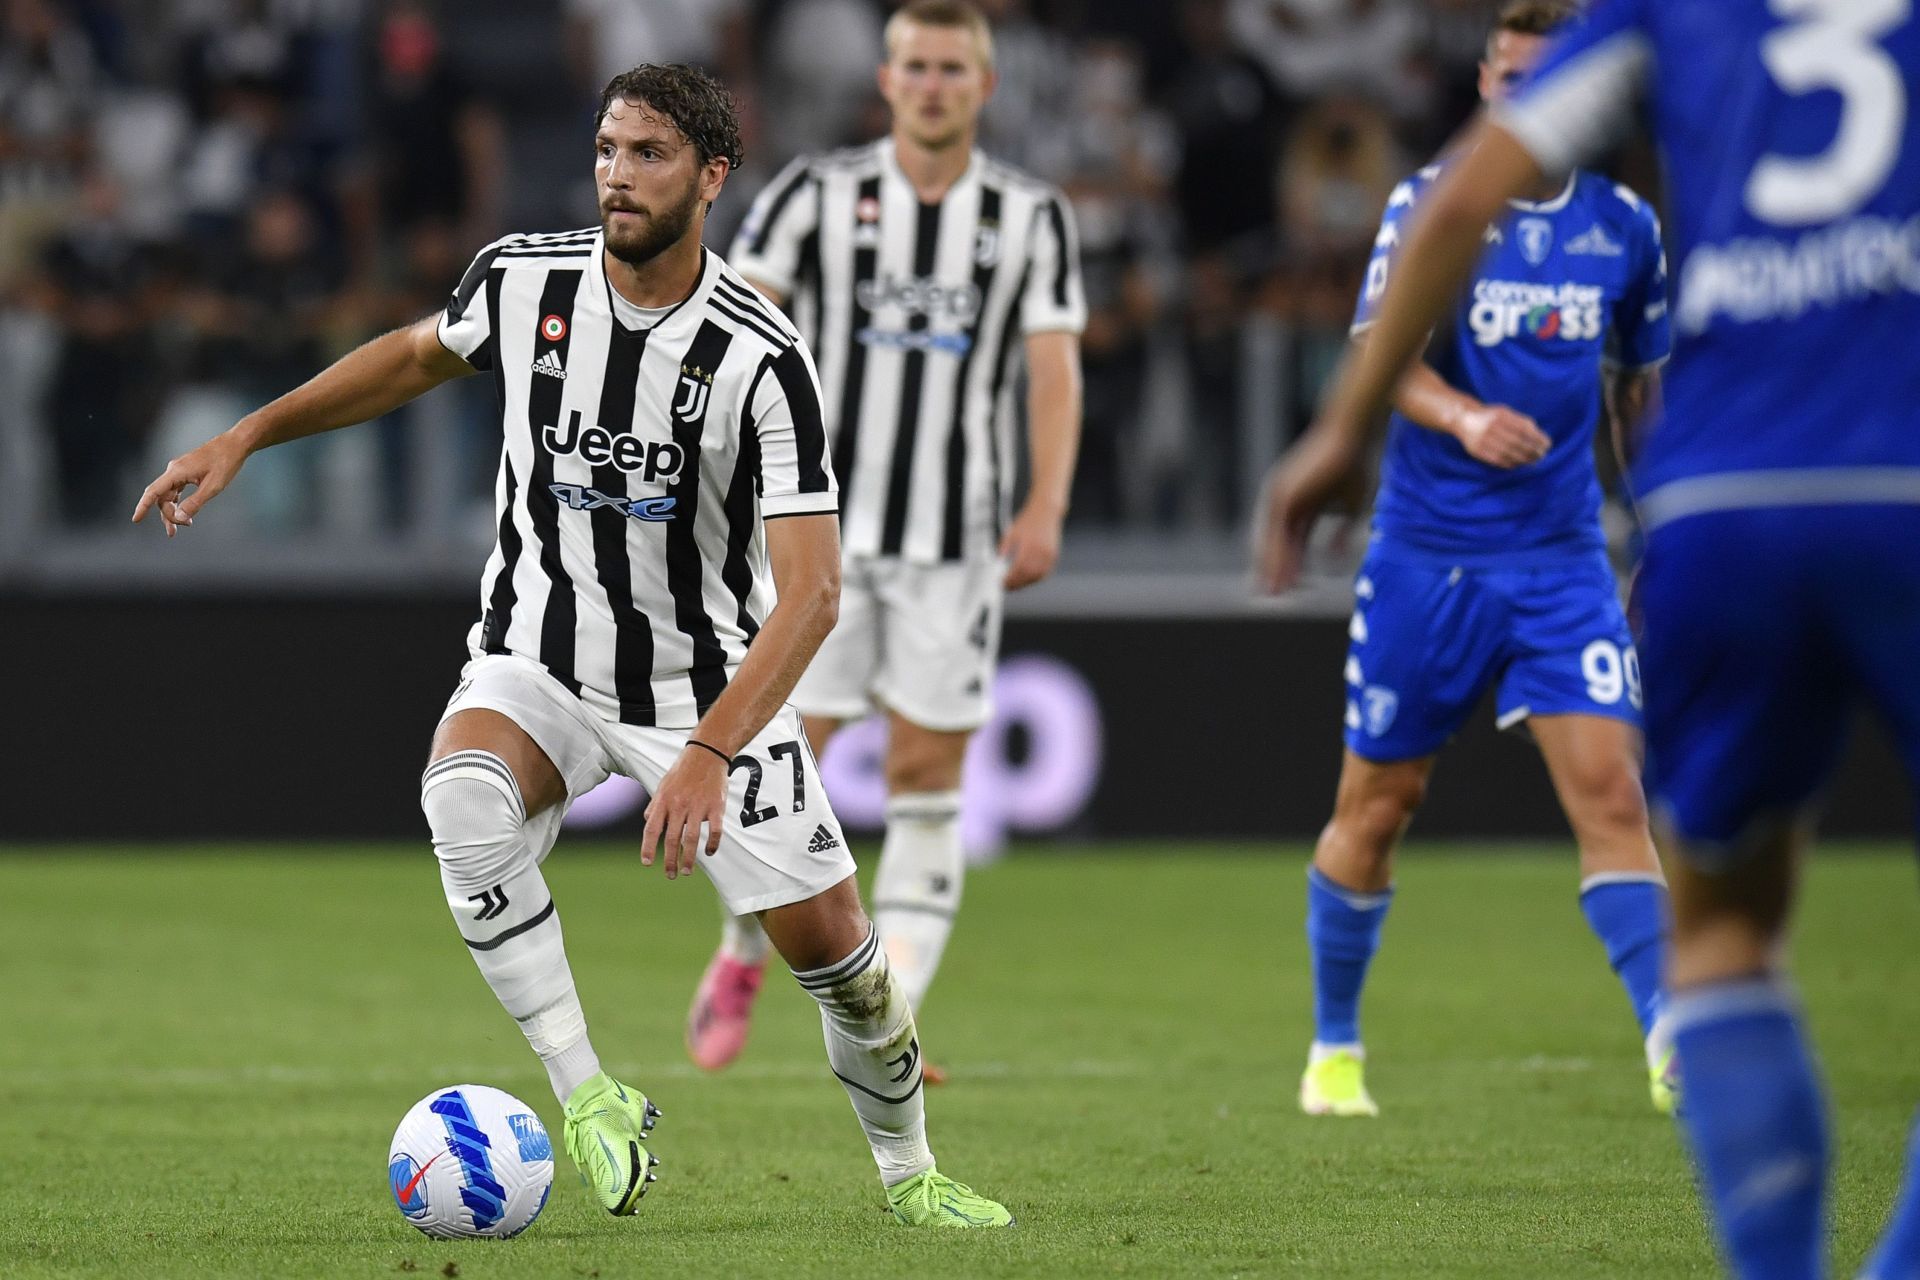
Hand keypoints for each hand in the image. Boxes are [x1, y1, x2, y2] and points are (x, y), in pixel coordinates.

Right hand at [132, 428, 252, 536]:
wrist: (235, 444)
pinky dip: (178, 503)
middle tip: (178, 530)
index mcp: (177, 472)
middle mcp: (174, 470)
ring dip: (172, 512)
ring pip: (168, 495)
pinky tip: (183, 514)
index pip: (153, 492)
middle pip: (162, 497)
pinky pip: (175, 491)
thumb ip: (195, 503)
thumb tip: (179, 518)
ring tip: (178, 529)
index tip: (135, 520)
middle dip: (167, 515)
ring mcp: (179, 471)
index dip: (143, 506)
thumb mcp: (213, 487)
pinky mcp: (186, 472)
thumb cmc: (226, 463)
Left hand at [640, 745, 728, 879]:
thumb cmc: (684, 770)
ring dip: (689, 858)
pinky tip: (710, 852)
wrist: (707, 753)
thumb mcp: (663, 785)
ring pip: (692, 838)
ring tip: (686, 871)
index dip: (648, 848)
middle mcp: (679, 805)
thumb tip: (647, 821)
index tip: (647, 863)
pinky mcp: (716, 806)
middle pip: (672, 839)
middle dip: (670, 860)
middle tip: (670, 875)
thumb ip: (655, 804)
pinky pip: (715, 831)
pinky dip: (712, 844)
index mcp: (664, 801)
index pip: (652, 829)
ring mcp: (698, 806)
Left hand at [1000, 501, 1063, 589]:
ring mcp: (1049, 554)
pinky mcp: (1054, 556)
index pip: (1018, 568)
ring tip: (1015, 584)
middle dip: (1016, 584)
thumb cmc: (1028, 521)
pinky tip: (1027, 579)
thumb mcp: (1011, 532)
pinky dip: (1035, 579)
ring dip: (1025, 583)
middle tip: (1007, 587)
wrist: (1046, 512)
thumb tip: (997, 564)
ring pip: (1037, 576)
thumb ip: (1004, 548)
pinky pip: (1045, 572)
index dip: (1010, 578)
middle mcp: (1041, 551)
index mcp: (1029, 544)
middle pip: (1028, 575)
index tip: (1002, 582)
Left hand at [1254, 419, 1369, 593]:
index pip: (1292, 542)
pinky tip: (1279, 572)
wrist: (1349, 437)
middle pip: (1276, 545)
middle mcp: (1286, 504)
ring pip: (1272, 541)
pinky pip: (1275, 532)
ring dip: (1273, 568)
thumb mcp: (1351, 508)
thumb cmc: (1355, 466)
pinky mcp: (1282, 495)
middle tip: (1273, 598)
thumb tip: (1335, 563)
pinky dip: (1276, 554)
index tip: (1296, 588)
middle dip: (1275, 571)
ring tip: (1274, 593)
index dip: (1293, 565)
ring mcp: (1280, 499)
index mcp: (1301, 506)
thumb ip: (1342, 535)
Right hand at [1452, 403, 1549, 468]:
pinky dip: (1510, 463)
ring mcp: (1483, 440)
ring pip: (1508, 453)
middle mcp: (1491, 427)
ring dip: (1523, 459)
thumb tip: (1539, 435)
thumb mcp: (1506, 412)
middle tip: (1542, 455)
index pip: (1524, 429)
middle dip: (1532, 451)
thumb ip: (1521, 421)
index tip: (1547, 444)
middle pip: (1517, 443)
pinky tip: (1518, 464)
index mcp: (1500, 415)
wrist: (1464, 419)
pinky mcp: (1477, 451)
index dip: (1537, 438)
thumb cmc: (1491, 416)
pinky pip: (1497, 460)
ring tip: (1533, 461)